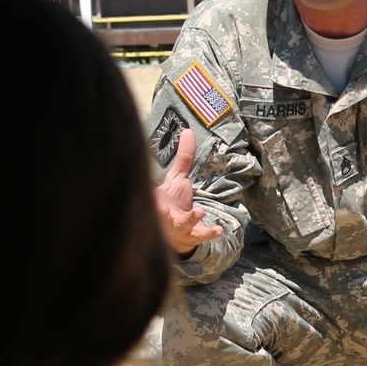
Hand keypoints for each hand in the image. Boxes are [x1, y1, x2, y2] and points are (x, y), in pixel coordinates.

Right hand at [154, 128, 224, 255]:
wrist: (176, 233)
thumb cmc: (173, 203)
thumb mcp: (177, 179)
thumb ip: (183, 158)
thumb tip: (188, 130)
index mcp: (156, 200)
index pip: (150, 197)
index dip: (149, 195)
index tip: (146, 191)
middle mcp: (165, 215)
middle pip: (161, 214)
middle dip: (161, 212)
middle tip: (161, 209)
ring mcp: (179, 227)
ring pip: (182, 225)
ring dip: (190, 219)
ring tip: (199, 212)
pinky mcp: (192, 235)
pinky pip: (201, 235)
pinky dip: (209, 233)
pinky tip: (219, 229)